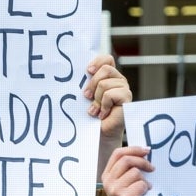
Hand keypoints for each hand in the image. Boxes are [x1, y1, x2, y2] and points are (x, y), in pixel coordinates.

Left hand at [84, 54, 132, 180]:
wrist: (97, 136)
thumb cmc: (88, 117)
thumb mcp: (84, 97)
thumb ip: (83, 84)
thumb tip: (68, 74)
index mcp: (108, 77)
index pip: (107, 59)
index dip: (98, 60)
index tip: (87, 70)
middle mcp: (118, 81)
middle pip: (106, 69)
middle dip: (92, 83)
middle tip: (86, 96)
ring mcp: (124, 90)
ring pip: (106, 83)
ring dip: (96, 98)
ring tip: (94, 110)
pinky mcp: (127, 100)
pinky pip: (110, 94)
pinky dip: (102, 105)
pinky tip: (101, 114)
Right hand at [100, 145, 152, 195]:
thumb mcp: (123, 183)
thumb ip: (127, 169)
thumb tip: (144, 152)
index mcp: (106, 176)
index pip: (117, 153)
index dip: (133, 149)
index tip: (146, 151)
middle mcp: (108, 182)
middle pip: (126, 160)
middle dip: (142, 161)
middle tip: (152, 168)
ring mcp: (115, 190)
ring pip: (135, 172)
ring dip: (144, 179)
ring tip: (144, 188)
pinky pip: (141, 184)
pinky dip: (146, 188)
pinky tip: (144, 194)